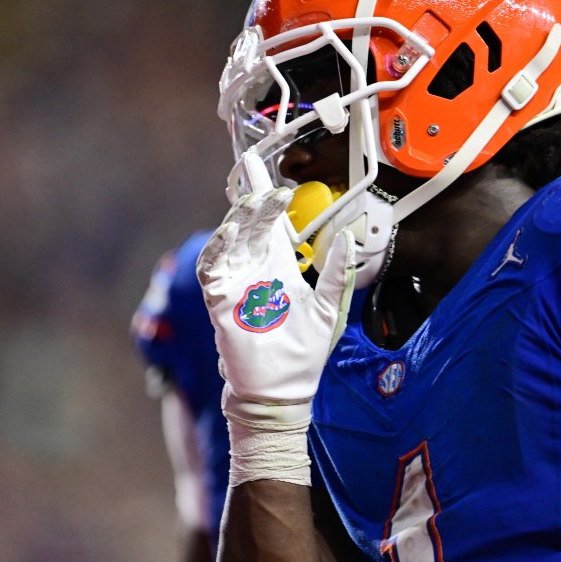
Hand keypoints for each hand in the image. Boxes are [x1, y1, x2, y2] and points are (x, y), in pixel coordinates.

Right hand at [197, 153, 355, 420]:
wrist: (283, 392)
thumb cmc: (304, 355)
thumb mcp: (330, 308)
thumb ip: (338, 273)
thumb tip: (348, 238)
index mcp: (281, 267)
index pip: (272, 223)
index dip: (268, 196)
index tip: (269, 169)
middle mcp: (255, 270)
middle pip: (250, 223)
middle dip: (255, 198)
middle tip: (265, 179)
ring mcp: (236, 283)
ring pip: (231, 239)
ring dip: (240, 218)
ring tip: (255, 201)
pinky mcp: (220, 300)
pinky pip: (213, 268)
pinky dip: (218, 248)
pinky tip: (232, 232)